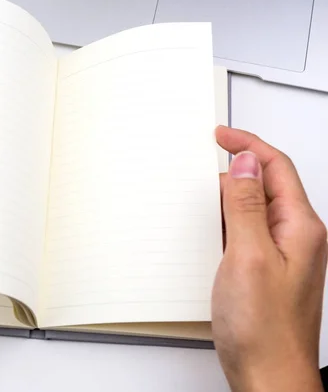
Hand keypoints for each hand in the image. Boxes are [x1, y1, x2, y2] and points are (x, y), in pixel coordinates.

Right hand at [213, 126, 326, 391]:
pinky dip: (226, 221)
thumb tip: (245, 165)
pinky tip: (210, 229)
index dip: (248, 145)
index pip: (276, 168)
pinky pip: (246, 232)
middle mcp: (296, 238)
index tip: (221, 134)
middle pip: (266, 185)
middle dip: (236, 168)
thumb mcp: (249, 256)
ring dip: (229, 196)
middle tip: (205, 160)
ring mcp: (281, 254)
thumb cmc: (264, 329)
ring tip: (202, 194)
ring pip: (254, 208)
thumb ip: (245, 207)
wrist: (269, 376)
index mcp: (300, 228)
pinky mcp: (265, 269)